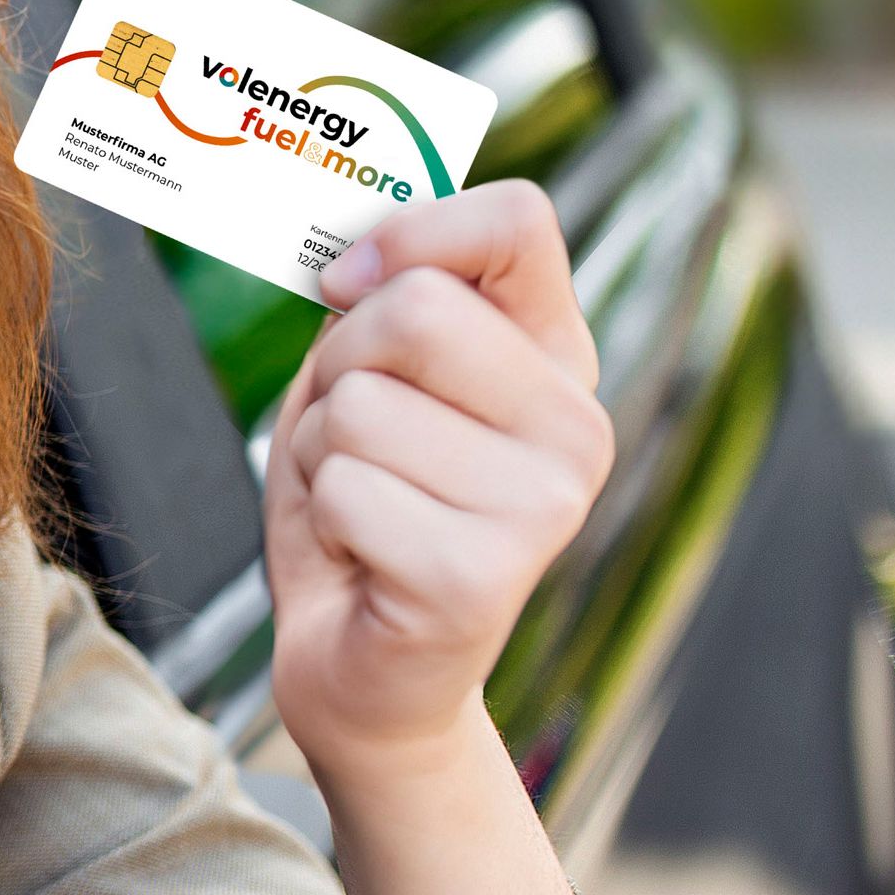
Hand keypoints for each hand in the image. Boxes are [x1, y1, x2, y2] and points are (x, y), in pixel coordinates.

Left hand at [264, 181, 611, 786]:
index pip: (518, 222)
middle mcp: (575, 426)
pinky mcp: (481, 578)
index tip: (345, 283)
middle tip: (349, 437)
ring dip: (319, 454)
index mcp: (557, 357)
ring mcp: (543, 506)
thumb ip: (377, 302)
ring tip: (361, 506)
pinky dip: (322, 519)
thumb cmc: (363, 507)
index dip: (410, 233)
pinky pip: (344, 489)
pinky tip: (362, 560)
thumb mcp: (366, 380)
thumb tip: (349, 259)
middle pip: (414, 310)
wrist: (366, 672)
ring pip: (358, 407)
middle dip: (336, 368)